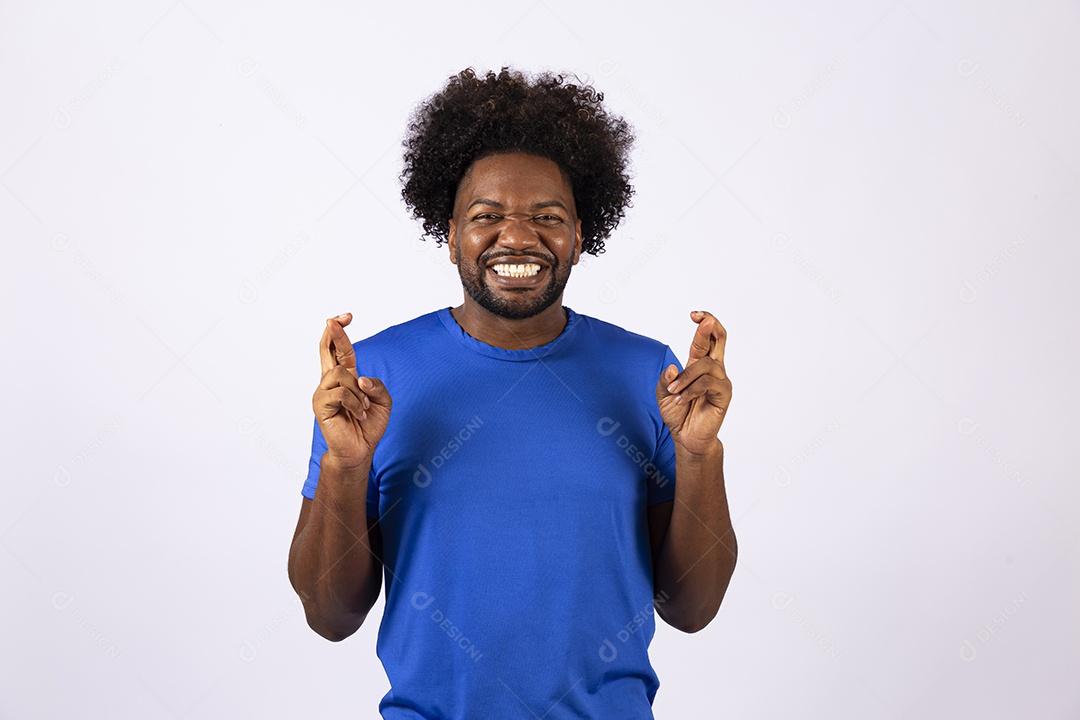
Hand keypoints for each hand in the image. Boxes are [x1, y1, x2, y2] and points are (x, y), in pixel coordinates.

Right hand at [312, 312, 391, 468]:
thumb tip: (360, 378)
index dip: (340, 332)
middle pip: (327, 350)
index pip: (339, 350)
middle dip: (333, 332)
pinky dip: (356, 403)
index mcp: (346, 377)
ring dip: (360, 392)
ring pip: (342, 374)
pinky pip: (341, 393)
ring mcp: (323, 393)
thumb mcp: (383, 402)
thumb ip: (377, 386)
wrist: (359, 450)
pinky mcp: (320, 405)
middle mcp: (331, 382)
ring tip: (363, 408)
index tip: (346, 317)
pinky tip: (358, 415)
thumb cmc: (368, 425)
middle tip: (335, 320)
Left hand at [656, 310, 731, 455]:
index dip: (703, 324)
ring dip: (686, 376)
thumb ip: (666, 379)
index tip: (694, 315)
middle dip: (711, 326)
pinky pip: (707, 383)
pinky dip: (690, 390)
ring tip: (673, 391)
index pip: (706, 339)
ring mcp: (720, 381)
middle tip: (702, 319)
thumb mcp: (663, 393)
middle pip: (720, 339)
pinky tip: (680, 399)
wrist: (686, 437)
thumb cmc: (678, 413)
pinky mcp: (724, 394)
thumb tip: (672, 367)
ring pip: (706, 365)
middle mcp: (713, 369)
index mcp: (699, 365)